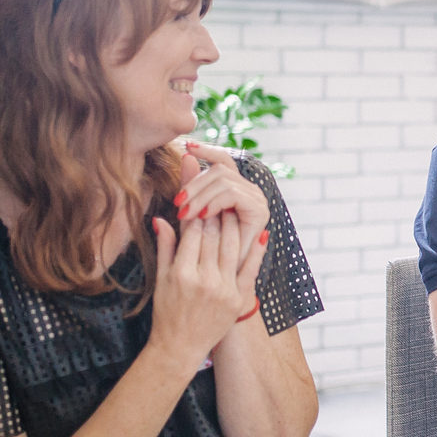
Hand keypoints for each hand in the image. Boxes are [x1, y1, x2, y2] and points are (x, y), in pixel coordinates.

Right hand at [148, 211, 267, 370]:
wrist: (180, 347)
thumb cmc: (167, 312)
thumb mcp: (160, 280)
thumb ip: (165, 247)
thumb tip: (161, 219)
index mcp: (182, 273)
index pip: (192, 233)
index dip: (197, 213)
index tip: (201, 199)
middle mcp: (204, 280)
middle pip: (213, 237)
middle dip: (216, 215)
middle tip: (221, 198)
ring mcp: (224, 289)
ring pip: (233, 247)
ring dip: (235, 226)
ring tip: (235, 210)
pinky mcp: (238, 298)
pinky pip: (251, 269)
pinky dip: (258, 251)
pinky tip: (261, 233)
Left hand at [175, 143, 269, 273]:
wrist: (217, 289)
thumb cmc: (202, 255)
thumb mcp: (193, 218)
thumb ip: (191, 189)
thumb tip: (184, 156)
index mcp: (237, 189)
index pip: (223, 159)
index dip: (206, 151)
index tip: (186, 147)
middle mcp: (250, 191)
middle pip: (221, 169)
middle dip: (195, 183)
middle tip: (178, 201)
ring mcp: (257, 200)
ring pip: (224, 180)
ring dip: (201, 195)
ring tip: (185, 212)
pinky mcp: (259, 212)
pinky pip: (233, 194)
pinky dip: (215, 202)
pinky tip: (202, 214)